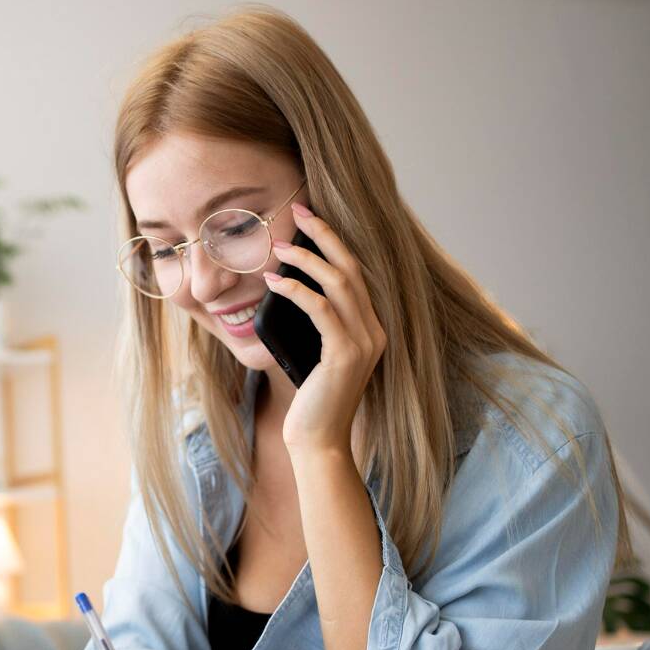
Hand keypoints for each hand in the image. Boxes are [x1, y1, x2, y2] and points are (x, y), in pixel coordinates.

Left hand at [264, 203, 386, 457]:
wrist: (319, 440)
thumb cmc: (310, 400)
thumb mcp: (314, 354)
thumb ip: (314, 325)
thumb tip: (286, 289)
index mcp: (371, 326)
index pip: (355, 272)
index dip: (333, 241)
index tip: (308, 218)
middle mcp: (375, 329)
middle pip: (352, 267)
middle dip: (324, 234)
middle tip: (298, 208)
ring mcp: (364, 341)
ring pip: (339, 282)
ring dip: (306, 259)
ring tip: (278, 245)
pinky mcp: (345, 354)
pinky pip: (322, 310)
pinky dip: (296, 291)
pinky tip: (274, 283)